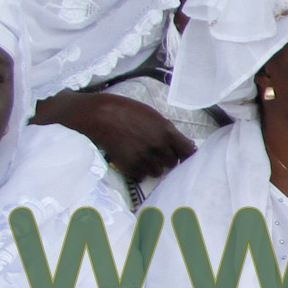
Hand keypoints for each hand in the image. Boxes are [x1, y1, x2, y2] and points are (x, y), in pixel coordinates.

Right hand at [31, 90, 194, 185]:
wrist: (98, 115)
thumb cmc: (125, 110)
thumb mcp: (152, 115)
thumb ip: (168, 131)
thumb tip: (184, 145)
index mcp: (167, 132)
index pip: (189, 152)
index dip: (187, 155)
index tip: (183, 155)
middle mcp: (159, 148)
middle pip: (173, 163)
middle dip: (167, 159)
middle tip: (156, 151)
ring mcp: (144, 159)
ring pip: (158, 172)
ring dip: (153, 166)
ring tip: (142, 156)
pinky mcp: (130, 168)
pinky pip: (141, 177)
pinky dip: (139, 172)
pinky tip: (132, 160)